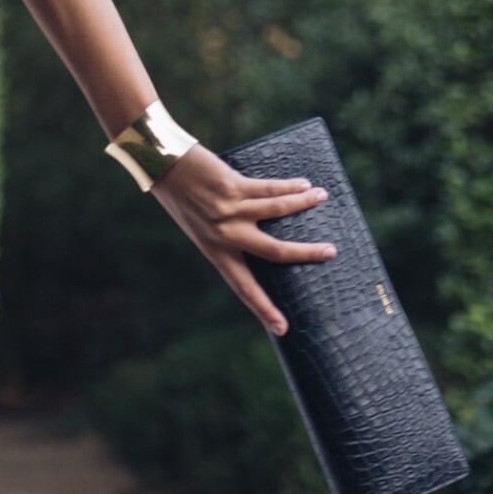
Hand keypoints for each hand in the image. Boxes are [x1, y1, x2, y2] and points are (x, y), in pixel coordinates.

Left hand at [147, 144, 335, 334]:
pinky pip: (269, 189)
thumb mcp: (200, 224)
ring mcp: (229, 211)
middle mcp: (223, 236)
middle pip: (274, 252)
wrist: (161, 163)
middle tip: (331, 253)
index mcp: (214, 251)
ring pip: (278, 212)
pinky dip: (290, 186)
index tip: (282, 329)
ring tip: (322, 197)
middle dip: (306, 253)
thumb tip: (263, 232)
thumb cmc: (181, 195)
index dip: (263, 309)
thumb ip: (226, 234)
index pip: (243, 287)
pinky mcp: (232, 187)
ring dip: (304, 204)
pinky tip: (304, 184)